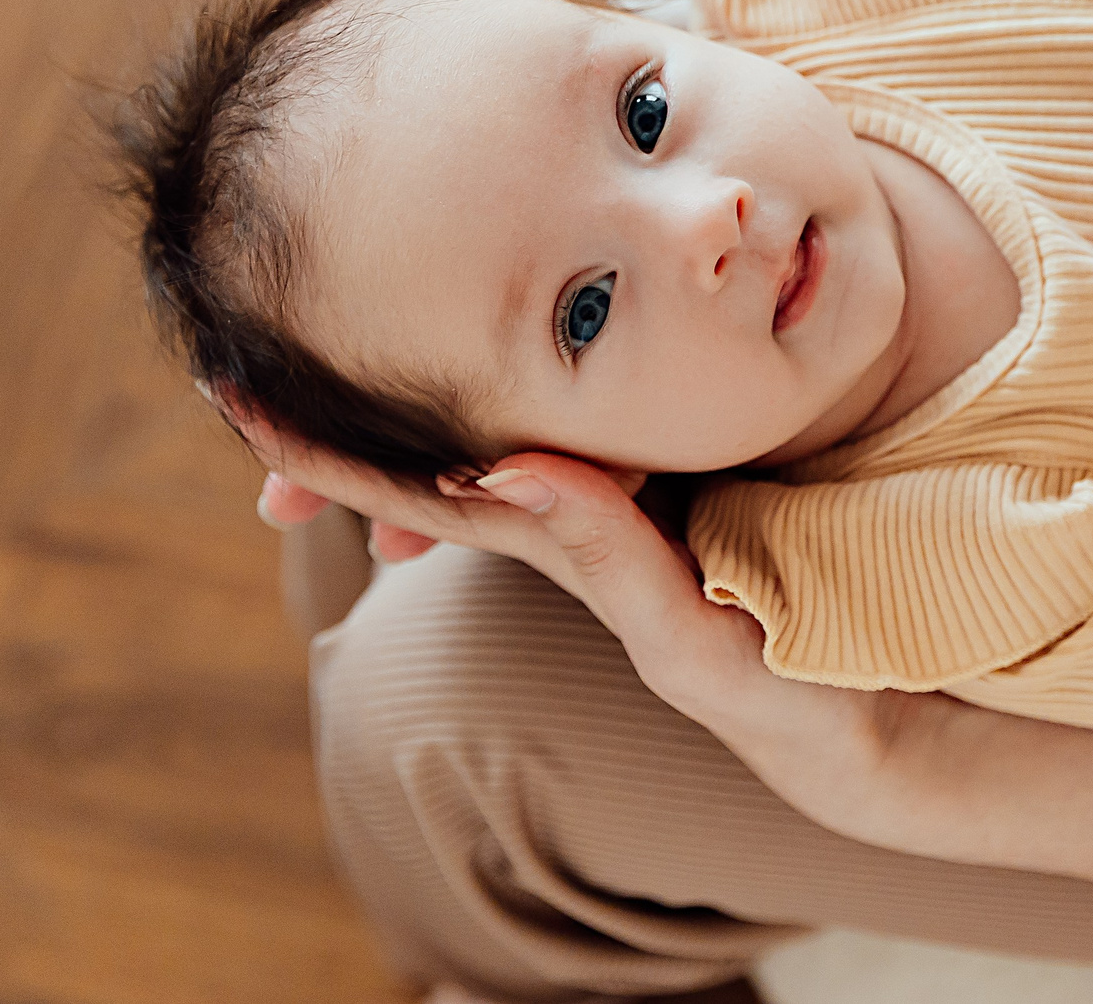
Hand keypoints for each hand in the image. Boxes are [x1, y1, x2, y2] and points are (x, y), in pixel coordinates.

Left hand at [231, 398, 925, 831]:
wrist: (860, 726)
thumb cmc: (785, 688)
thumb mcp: (690, 632)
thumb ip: (604, 553)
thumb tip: (498, 465)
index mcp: (568, 548)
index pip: (419, 489)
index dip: (325, 451)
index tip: (233, 395)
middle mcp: (576, 531)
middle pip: (430, 469)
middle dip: (333, 430)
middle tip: (234, 367)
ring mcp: (618, 522)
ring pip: (486, 458)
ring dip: (403, 422)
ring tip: (327, 366)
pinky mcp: (671, 503)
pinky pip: (560, 449)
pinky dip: (502, 417)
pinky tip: (486, 397)